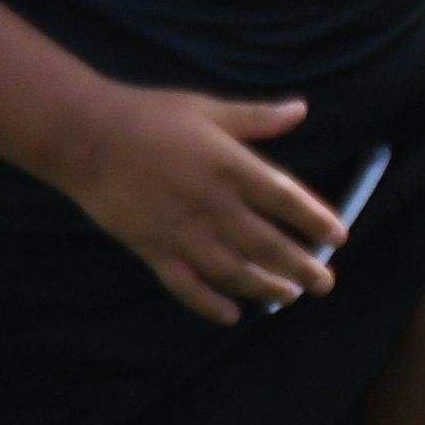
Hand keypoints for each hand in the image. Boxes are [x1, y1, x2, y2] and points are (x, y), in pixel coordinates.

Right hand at [57, 86, 346, 324]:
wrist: (85, 136)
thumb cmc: (149, 116)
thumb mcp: (208, 109)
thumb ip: (257, 118)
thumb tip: (301, 109)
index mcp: (231, 166)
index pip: (286, 200)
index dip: (316, 221)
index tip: (339, 237)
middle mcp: (213, 204)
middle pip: (268, 245)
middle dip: (302, 266)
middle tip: (326, 282)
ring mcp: (182, 231)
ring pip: (234, 272)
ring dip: (266, 288)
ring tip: (290, 296)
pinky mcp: (152, 249)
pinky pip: (186, 286)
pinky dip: (210, 304)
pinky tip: (231, 315)